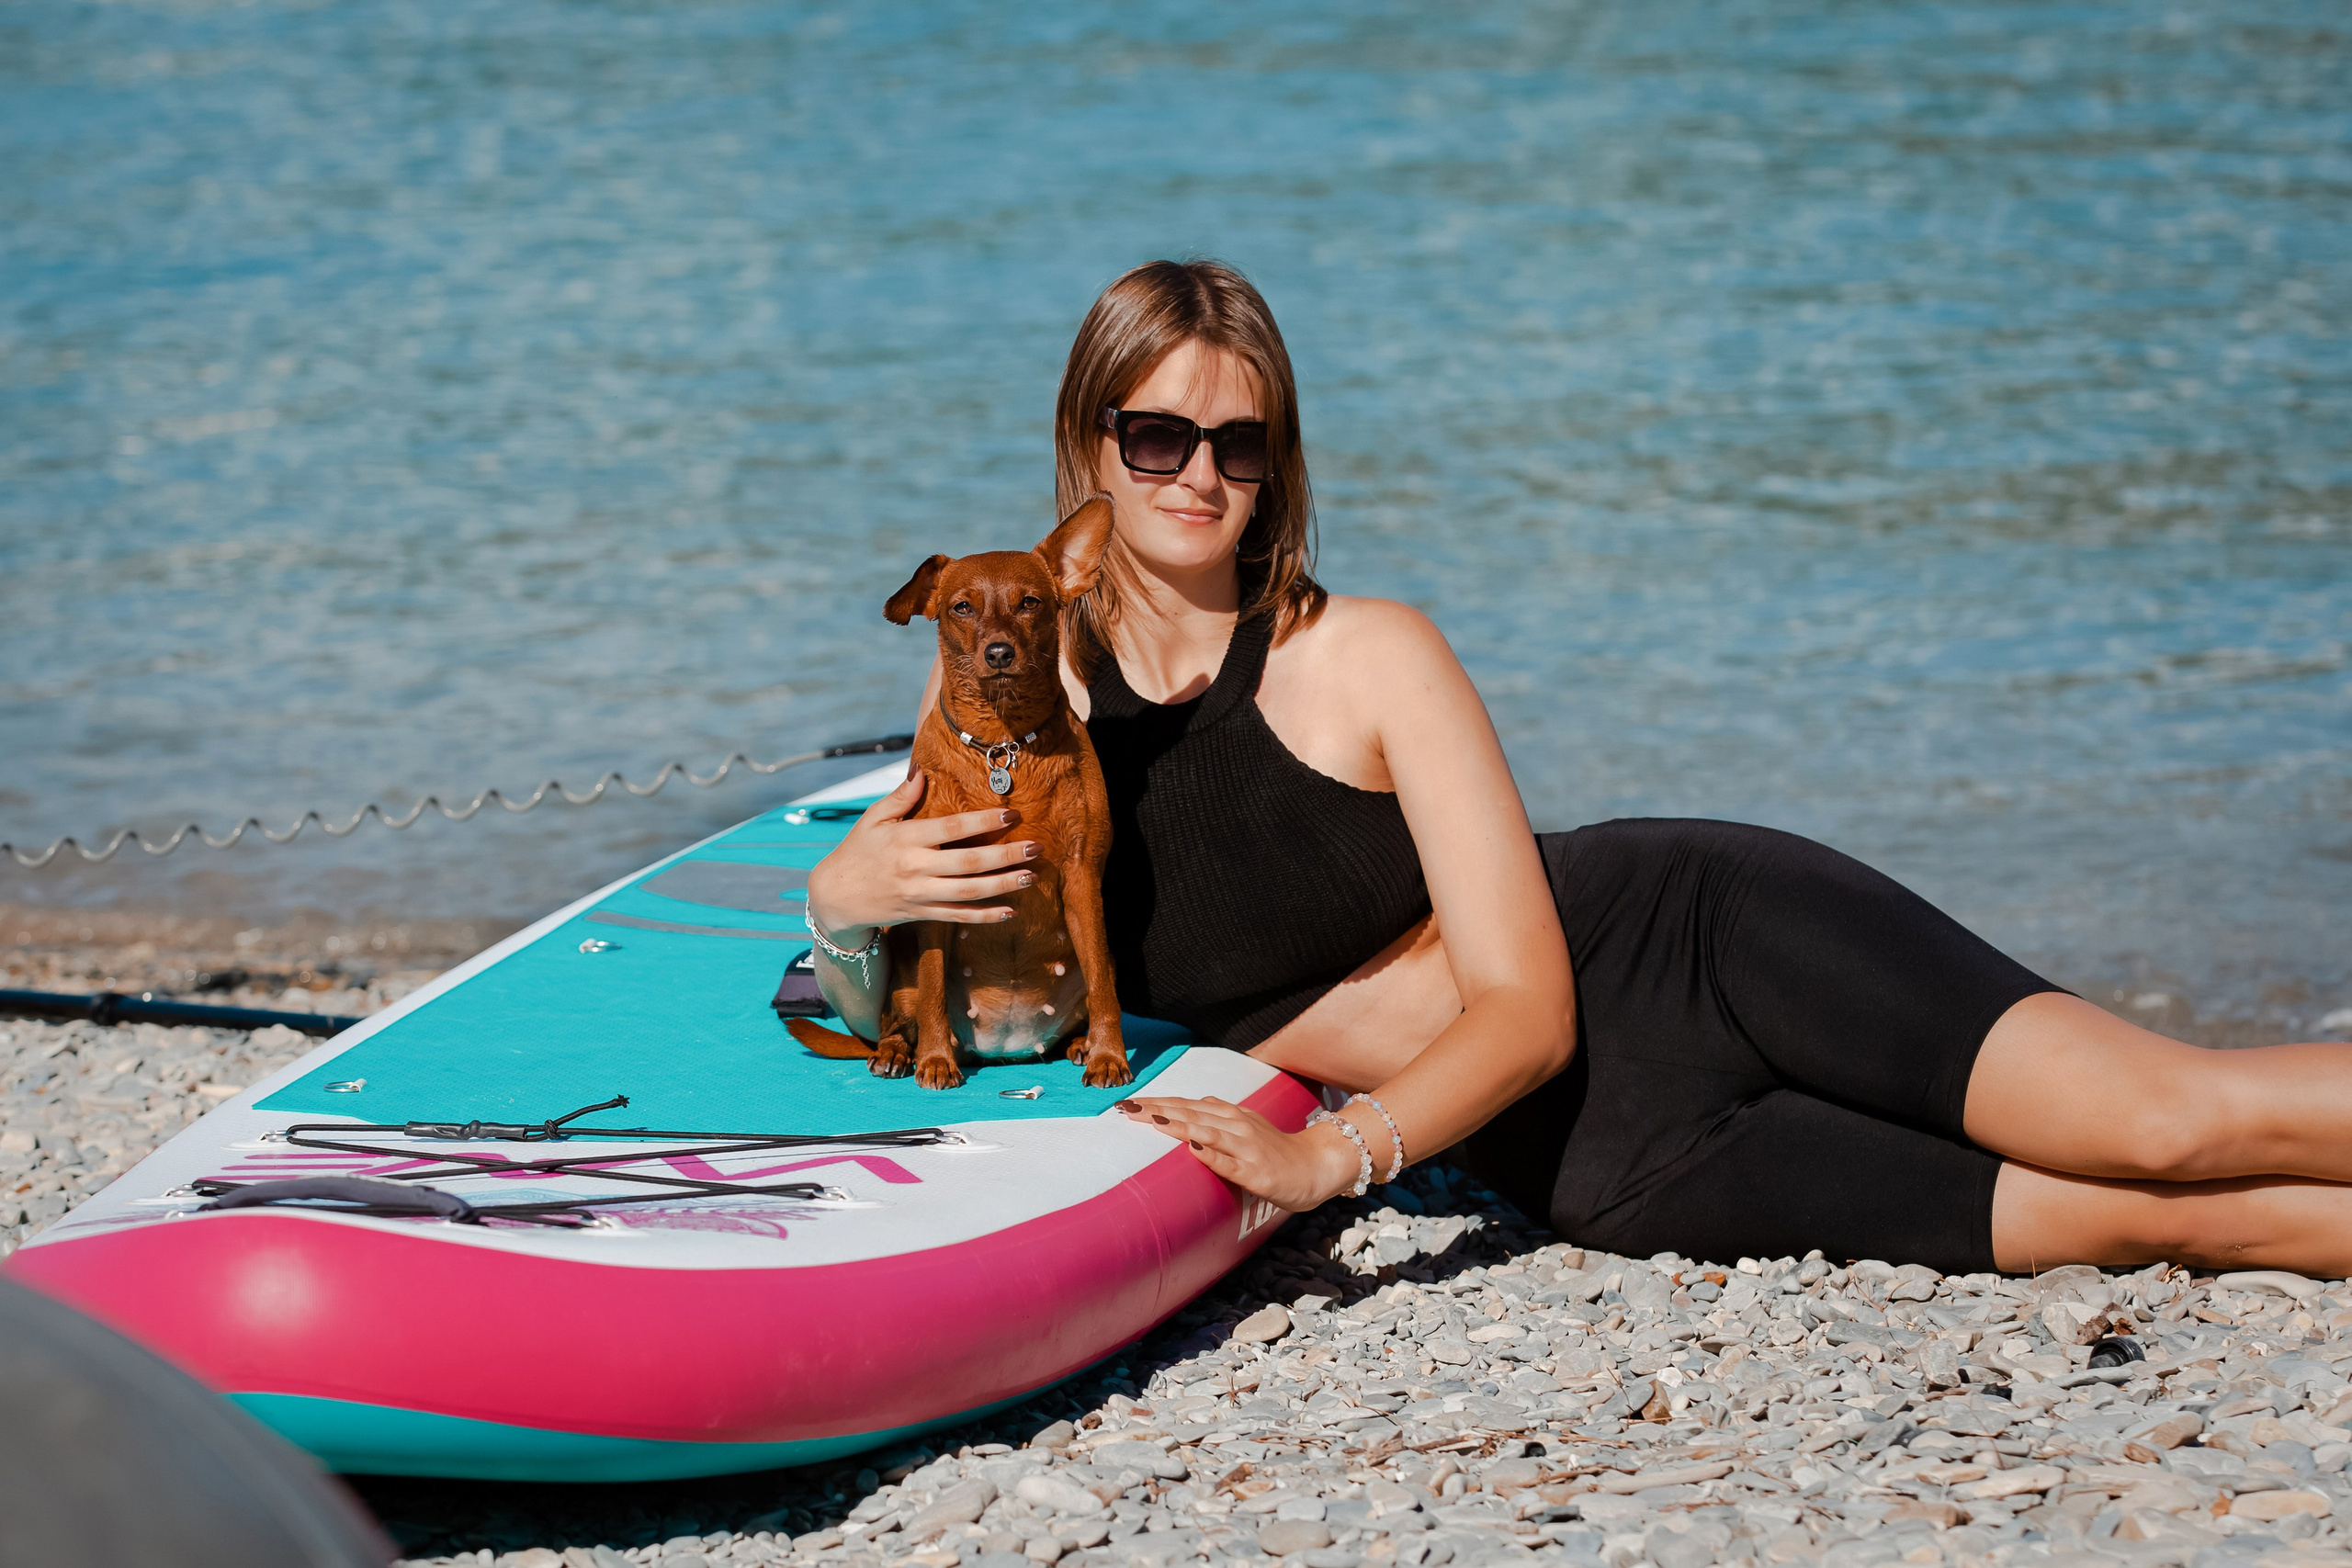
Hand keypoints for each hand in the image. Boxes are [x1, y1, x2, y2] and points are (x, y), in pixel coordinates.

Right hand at [802, 769, 1038, 942]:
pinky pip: (958, 917)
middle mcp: (915, 868)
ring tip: (1031, 876)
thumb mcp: (873, 819)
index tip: (1012, 813)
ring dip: (1003, 885)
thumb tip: (922, 770)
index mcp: (906, 839)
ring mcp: (920, 894)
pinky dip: (985, 916)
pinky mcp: (922, 914)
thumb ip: (900, 797)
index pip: (951, 828)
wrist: (835, 898)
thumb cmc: (857, 851)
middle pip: (968, 863)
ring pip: (969, 892)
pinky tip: (1010, 910)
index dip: (983, 821)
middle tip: (1036, 847)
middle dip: (1005, 855)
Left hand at [1116, 1094, 1361, 1213]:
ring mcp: (1247, 1148)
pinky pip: (1230, 1163)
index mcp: (1230, 1115)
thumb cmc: (1277, 1150)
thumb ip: (1220, 1115)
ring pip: (1208, 1132)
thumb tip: (1195, 1103)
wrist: (1316, 1167)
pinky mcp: (1257, 1173)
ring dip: (1179, 1126)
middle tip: (1127, 1108)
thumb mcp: (1246, 1126)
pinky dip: (1211, 1155)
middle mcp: (1236, 1126)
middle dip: (1157, 1110)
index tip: (1127, 1103)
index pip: (1186, 1105)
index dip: (1157, 1102)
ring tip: (1152, 1121)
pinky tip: (1193, 1149)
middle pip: (1191, 1114)